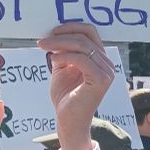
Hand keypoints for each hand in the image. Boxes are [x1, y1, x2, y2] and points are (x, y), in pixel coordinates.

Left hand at [37, 23, 113, 149]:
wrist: (68, 122)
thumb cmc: (65, 98)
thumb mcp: (62, 69)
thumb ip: (62, 53)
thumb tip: (54, 36)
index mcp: (100, 59)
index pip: (89, 32)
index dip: (70, 27)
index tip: (51, 31)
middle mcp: (107, 64)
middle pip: (86, 36)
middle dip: (61, 35)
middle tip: (42, 40)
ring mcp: (106, 72)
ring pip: (82, 46)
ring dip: (59, 43)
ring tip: (43, 47)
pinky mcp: (101, 80)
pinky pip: (81, 59)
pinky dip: (65, 55)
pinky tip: (53, 59)